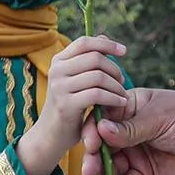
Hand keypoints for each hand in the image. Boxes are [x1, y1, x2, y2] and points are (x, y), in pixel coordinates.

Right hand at [18, 36, 130, 174]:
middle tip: (122, 82)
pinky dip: (114, 98)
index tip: (124, 51)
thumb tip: (103, 37)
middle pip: (95, 58)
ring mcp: (60, 87)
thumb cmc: (69, 107)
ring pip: (98, 76)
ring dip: (116, 86)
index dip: (107, 44)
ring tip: (123, 95)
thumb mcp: (76, 80)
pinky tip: (121, 103)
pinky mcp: (67, 104)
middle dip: (114, 69)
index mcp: (59, 61)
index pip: (85, 42)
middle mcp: (57, 70)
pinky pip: (98, 94)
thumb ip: (87, 61)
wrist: (50, 136)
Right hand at [81, 89, 174, 174]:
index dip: (92, 133)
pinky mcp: (143, 173)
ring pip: (112, 168)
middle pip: (102, 147)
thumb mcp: (160, 118)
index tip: (90, 145)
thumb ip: (131, 128)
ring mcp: (134, 153)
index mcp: (127, 110)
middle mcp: (126, 132)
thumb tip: (101, 130)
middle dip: (94, 161)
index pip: (101, 120)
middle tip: (89, 172)